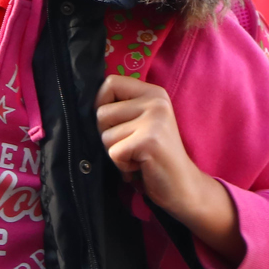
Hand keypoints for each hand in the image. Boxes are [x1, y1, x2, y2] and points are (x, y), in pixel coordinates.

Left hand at [95, 74, 241, 263]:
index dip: (101, 103)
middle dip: (109, 135)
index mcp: (154, 93)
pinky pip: (114, 152)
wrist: (184, 186)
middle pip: (101, 112)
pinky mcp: (149, 141)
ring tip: (138, 156)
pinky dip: (122, 165)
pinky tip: (140, 166)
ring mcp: (154, 120)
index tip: (114, 123)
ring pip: (105, 135)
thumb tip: (84, 104)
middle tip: (132, 146)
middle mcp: (156, 102)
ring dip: (116, 152)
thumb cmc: (155, 156)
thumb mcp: (143, 122)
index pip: (110, 82)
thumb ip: (122, 108)